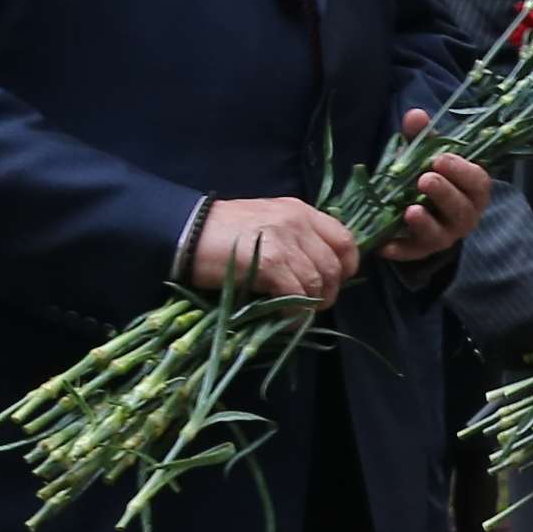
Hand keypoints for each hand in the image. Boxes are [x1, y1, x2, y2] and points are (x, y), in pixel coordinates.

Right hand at [187, 196, 357, 304]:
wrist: (186, 233)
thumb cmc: (223, 233)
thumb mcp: (268, 223)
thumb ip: (296, 238)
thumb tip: (319, 272)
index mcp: (301, 211)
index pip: (345, 240)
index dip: (346, 267)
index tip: (334, 284)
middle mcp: (298, 222)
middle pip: (335, 266)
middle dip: (329, 293)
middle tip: (312, 306)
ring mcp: (285, 241)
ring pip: (318, 283)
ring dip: (310, 307)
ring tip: (294, 314)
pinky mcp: (271, 263)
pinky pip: (297, 297)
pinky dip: (294, 315)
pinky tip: (283, 320)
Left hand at [380, 124, 486, 262]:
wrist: (420, 206)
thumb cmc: (430, 174)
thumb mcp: (427, 154)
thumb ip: (423, 137)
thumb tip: (415, 115)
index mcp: (472, 191)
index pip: (478, 182)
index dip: (462, 171)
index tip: (440, 158)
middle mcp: (464, 217)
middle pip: (461, 210)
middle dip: (445, 194)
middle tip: (425, 179)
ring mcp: (444, 236)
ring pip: (441, 235)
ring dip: (426, 223)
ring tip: (410, 210)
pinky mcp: (420, 250)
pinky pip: (412, 253)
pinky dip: (399, 250)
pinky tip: (385, 245)